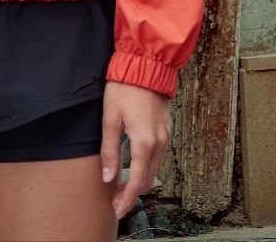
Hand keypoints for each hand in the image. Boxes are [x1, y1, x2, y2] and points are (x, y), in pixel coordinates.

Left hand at [100, 81, 170, 218]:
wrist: (146, 64)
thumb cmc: (124, 88)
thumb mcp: (110, 118)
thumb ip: (109, 150)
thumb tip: (108, 177)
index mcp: (144, 142)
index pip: (137, 181)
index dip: (127, 198)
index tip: (117, 209)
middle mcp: (159, 143)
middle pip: (148, 178)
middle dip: (133, 192)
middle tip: (117, 200)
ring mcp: (166, 135)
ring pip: (155, 167)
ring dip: (141, 179)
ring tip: (123, 185)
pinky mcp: (167, 127)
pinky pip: (159, 154)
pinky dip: (148, 165)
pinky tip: (136, 164)